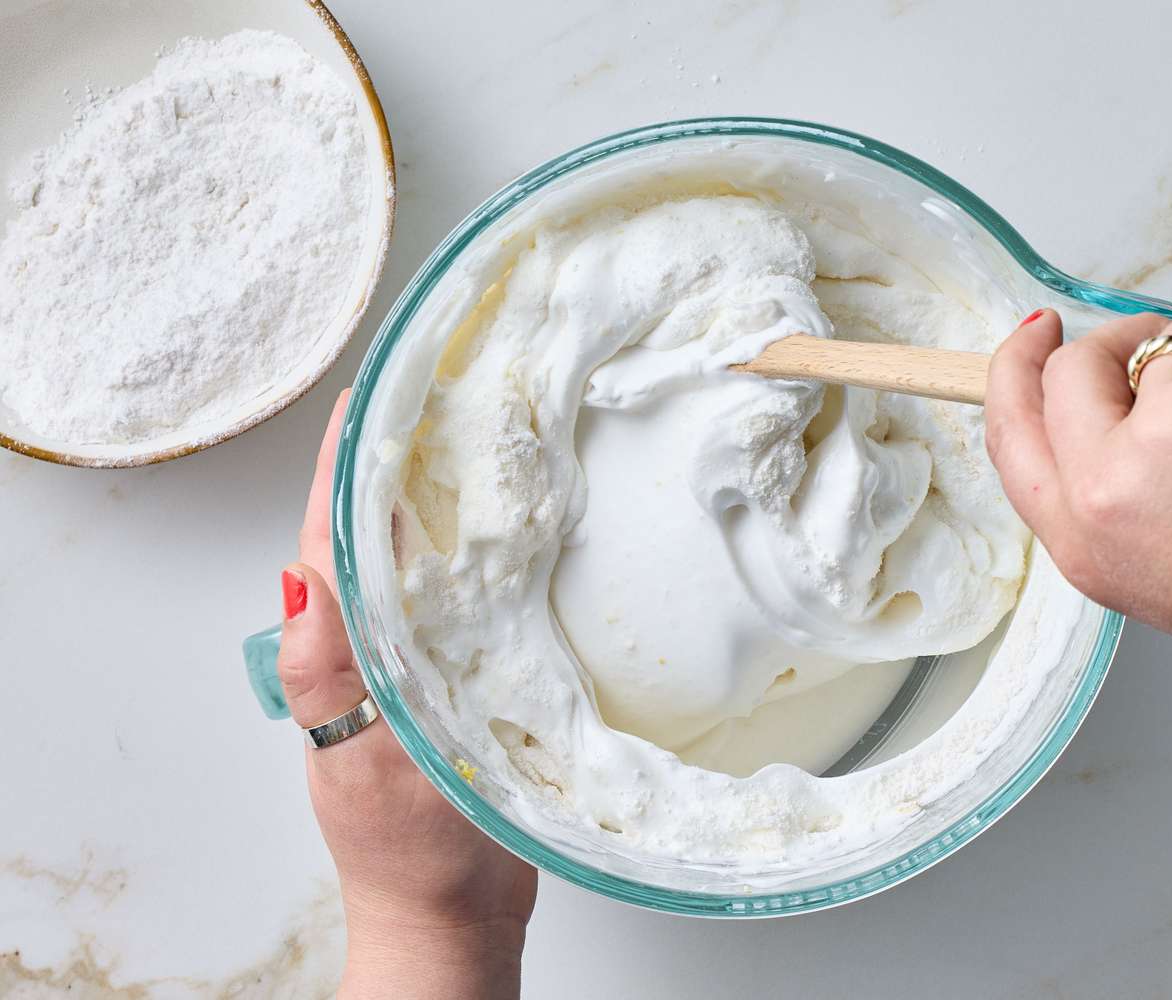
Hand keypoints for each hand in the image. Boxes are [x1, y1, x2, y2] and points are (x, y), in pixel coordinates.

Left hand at [277, 390, 536, 998]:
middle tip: (430, 389)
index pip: (331, 540)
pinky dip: (477, 555)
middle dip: (389, 460)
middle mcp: (370, 650)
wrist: (454, 919)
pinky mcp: (457, 685)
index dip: (343, 466)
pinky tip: (513, 529)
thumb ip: (330, 680)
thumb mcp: (364, 767)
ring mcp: (413, 667)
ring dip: (433, 497)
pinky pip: (461, 602)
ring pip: (417, 564)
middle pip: (371, 537)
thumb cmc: (409, 852)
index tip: (366, 397)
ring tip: (469, 432)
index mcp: (337, 656)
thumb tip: (300, 584)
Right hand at [984, 310, 1171, 705]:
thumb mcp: (1154, 568)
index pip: (1012, 430)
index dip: (1016, 369)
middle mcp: (1110, 485)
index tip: (1036, 334)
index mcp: (1084, 539)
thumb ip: (1105, 491)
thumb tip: (1098, 402)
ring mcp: (1170, 423)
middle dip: (1119, 344)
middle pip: (1078, 368)